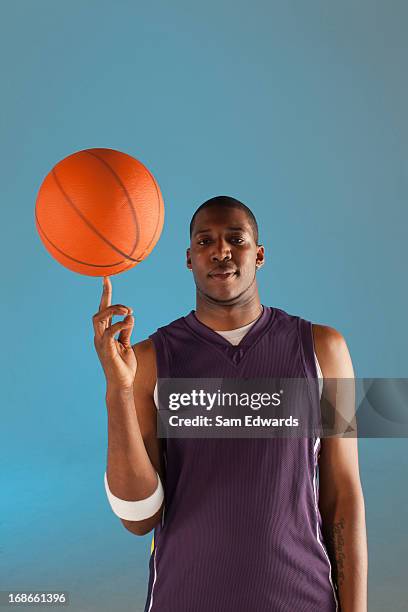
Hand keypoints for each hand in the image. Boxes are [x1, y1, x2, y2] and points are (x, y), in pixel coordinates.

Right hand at [92, 276, 136, 391]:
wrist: (122, 384)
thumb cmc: (123, 366)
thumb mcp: (127, 344)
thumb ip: (126, 330)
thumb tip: (129, 316)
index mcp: (104, 333)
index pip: (103, 310)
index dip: (105, 294)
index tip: (107, 279)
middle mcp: (100, 336)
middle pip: (99, 312)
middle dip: (109, 300)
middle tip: (127, 307)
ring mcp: (101, 343)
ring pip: (99, 318)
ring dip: (113, 311)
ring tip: (127, 311)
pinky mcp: (106, 350)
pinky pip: (108, 332)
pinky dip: (118, 324)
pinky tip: (128, 322)